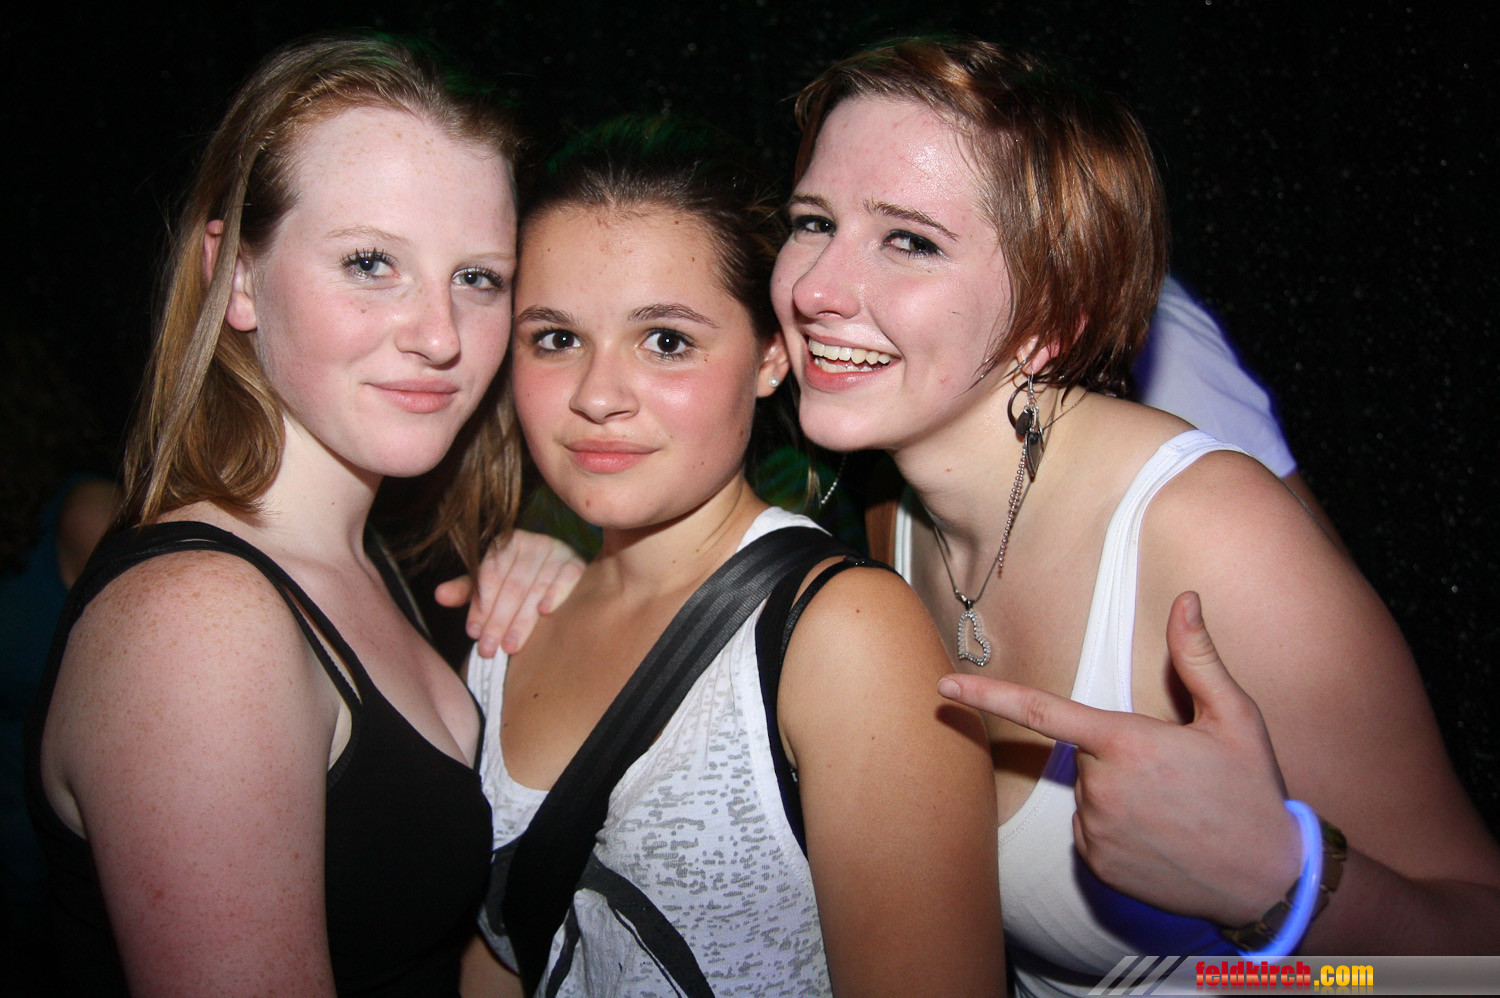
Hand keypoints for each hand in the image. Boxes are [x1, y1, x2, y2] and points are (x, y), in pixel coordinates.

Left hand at [433, 530, 583, 656]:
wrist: (559, 572)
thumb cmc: (518, 580)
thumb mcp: (490, 583)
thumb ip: (467, 590)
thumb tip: (439, 595)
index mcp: (506, 542)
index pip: (490, 574)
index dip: (480, 605)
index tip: (474, 632)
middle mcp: (532, 542)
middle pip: (512, 585)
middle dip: (498, 620)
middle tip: (489, 649)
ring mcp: (557, 550)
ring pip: (535, 587)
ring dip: (522, 619)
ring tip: (510, 646)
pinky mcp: (576, 562)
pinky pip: (567, 578)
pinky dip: (556, 594)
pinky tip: (545, 612)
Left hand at [937, 592, 1300, 925]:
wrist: (1269, 882)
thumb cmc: (1253, 792)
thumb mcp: (1236, 718)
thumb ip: (1199, 656)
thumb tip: (1187, 599)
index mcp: (1126, 744)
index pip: (1041, 712)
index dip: (987, 696)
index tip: (944, 688)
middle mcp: (1102, 788)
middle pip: (1085, 755)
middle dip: (1119, 755)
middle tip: (1176, 776)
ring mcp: (1096, 832)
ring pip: (1089, 795)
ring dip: (1120, 795)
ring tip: (1176, 811)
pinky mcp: (1098, 867)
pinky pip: (1093, 833)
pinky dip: (1119, 830)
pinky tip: (1162, 839)